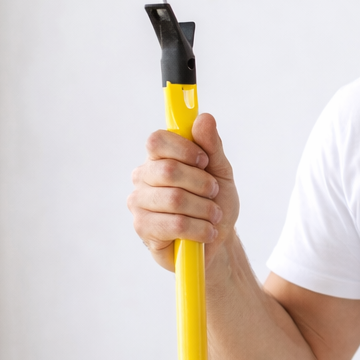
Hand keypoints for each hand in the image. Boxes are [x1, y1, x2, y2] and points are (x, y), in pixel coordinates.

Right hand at [127, 113, 238, 270]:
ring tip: (213, 216)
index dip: (184, 149)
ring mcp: (139, 204)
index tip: (204, 161)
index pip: (157, 140)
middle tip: (214, 192)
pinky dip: (200, 229)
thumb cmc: (214, 202)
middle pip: (169, 170)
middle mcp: (142, 178)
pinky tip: (206, 232)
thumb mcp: (220, 171)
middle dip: (202, 183)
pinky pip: (175, 224)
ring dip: (205, 209)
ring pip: (175, 199)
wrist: (217, 241)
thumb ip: (212, 146)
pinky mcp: (143, 229)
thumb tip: (203, 118)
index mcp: (158, 158)